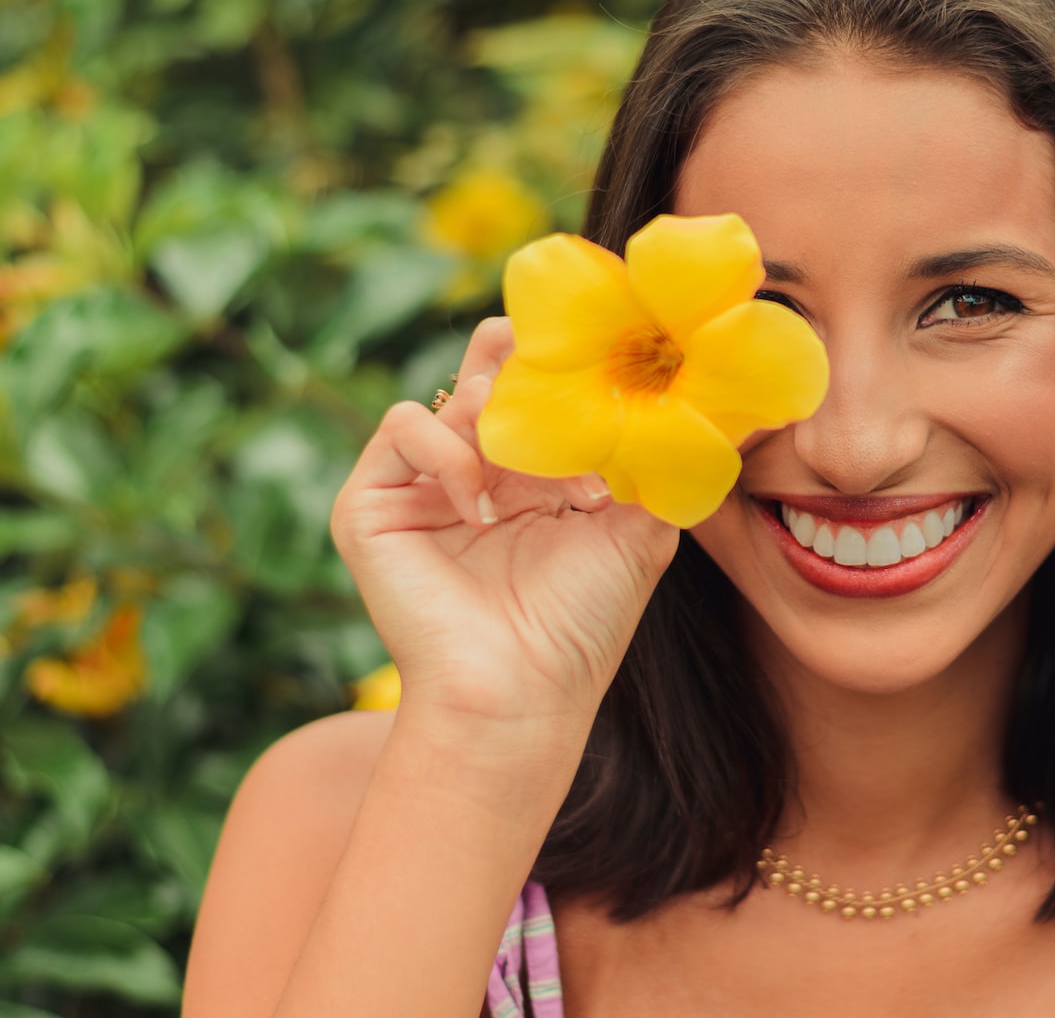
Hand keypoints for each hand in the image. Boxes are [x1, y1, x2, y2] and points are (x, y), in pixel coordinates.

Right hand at [329, 318, 678, 736]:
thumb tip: (683, 397)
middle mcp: (476, 468)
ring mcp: (421, 484)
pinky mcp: (371, 503)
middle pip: (487, 362)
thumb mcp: (640, 527)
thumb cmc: (583, 622)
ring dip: (505, 425)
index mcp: (533, 469)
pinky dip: (449, 452)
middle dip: (530, 369)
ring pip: (452, 393)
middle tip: (568, 402)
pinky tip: (484, 510)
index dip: (572, 372)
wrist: (525, 691)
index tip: (615, 389)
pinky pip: (403, 426)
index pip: (540, 381)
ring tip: (544, 487)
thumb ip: (651, 459)